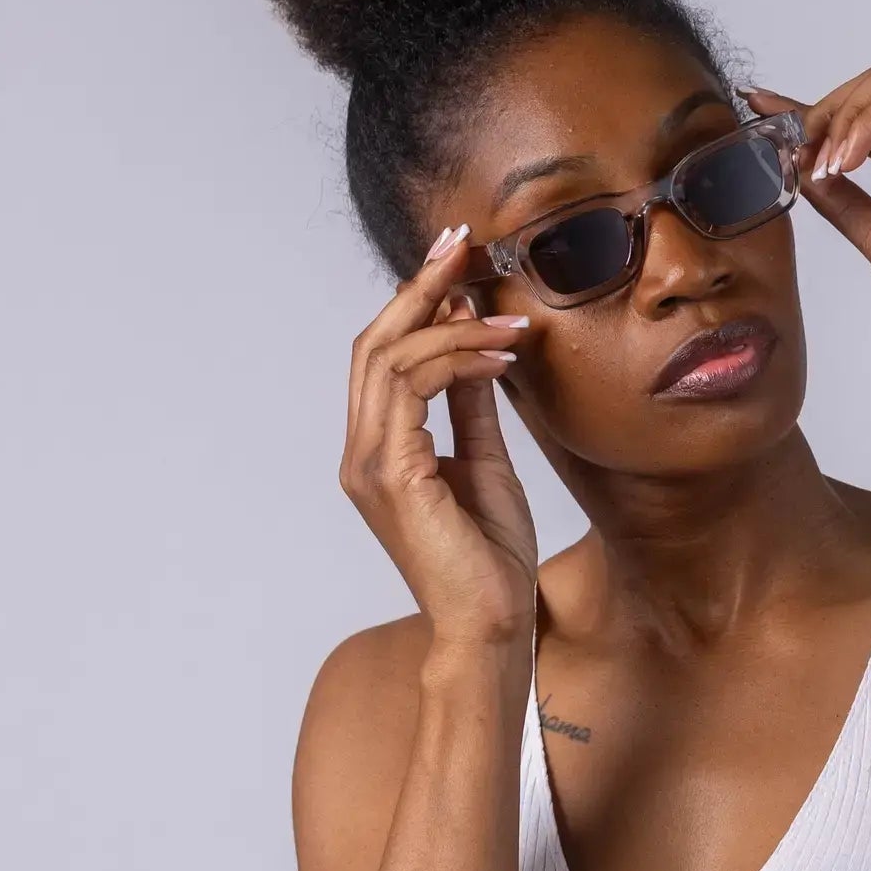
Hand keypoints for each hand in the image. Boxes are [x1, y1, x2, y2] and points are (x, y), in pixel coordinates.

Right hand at [340, 224, 538, 645]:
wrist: (492, 625)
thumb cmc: (489, 559)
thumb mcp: (485, 462)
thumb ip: (471, 406)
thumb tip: (477, 347)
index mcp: (379, 450)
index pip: (383, 356)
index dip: (416, 301)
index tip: (458, 260)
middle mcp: (362, 453)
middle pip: (374, 343)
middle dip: (420, 288)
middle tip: (464, 245)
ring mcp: (370, 463)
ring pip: (388, 357)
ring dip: (452, 324)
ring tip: (508, 319)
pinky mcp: (393, 473)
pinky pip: (413, 388)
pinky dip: (456, 359)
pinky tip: (501, 356)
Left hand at [743, 57, 870, 346]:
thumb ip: (842, 199)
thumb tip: (803, 169)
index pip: (869, 115)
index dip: (816, 109)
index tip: (765, 108)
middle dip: (827, 110)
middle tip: (792, 143)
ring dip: (844, 114)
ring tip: (823, 161)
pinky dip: (869, 119)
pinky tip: (846, 157)